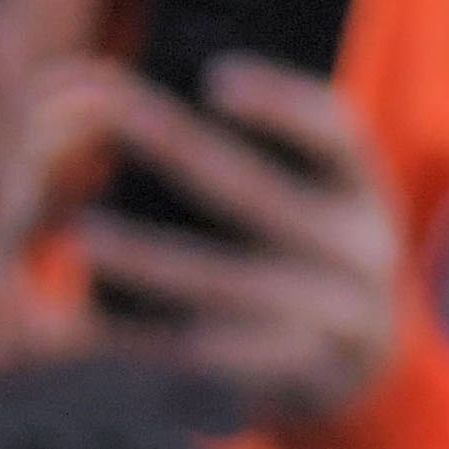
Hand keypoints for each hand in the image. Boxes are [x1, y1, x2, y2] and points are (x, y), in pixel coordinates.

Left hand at [52, 57, 398, 431]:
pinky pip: (211, 351)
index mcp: (360, 191)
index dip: (280, 105)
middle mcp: (360, 249)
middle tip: (107, 115)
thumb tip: (152, 104)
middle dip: (180, 149)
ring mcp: (333, 315)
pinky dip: (147, 335)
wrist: (364, 359)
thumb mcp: (319, 199)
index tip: (214, 79)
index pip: (335, 134)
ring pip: (231, 283)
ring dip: (152, 258)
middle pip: (264, 198)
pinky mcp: (293, 369)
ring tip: (84, 235)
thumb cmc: (309, 254)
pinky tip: (91, 319)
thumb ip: (263, 158)